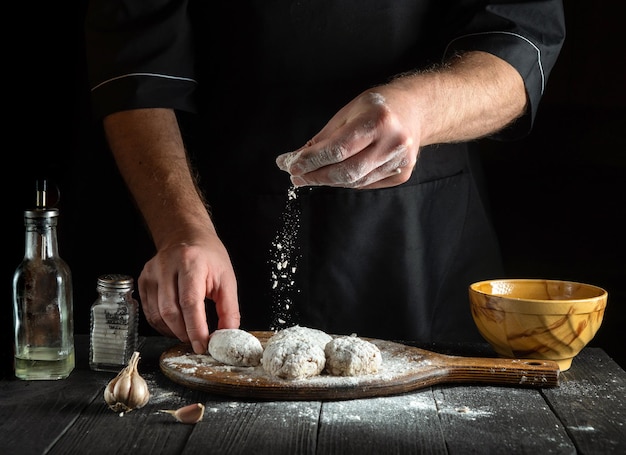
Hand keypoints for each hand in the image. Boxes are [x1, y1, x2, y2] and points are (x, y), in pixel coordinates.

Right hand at [137, 228, 240, 353]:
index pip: (190, 302)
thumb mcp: (226, 278)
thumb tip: (227, 334)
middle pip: (170, 311)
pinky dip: (162, 325)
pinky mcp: (143, 281)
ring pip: (157, 314)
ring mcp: (151, 273)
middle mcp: (166, 266)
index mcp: (191, 263)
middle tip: (197, 343)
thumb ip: (229, 308)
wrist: (185, 235)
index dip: (196, 328)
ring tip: (188, 334)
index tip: (203, 345)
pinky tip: (175, 326)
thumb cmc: (208, 255)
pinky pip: (149, 312)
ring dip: (173, 331)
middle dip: (185, 333)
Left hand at [276, 88, 420, 188]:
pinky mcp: (403, 174)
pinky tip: (334, 176)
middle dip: (316, 175)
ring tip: (309, 176)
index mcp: (378, 120)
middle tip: (295, 175)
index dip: (311, 160)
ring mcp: (400, 161)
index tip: (290, 164)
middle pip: (346, 170)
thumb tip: (295, 159)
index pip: (337, 149)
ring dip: (328, 180)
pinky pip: (366, 183)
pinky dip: (347, 181)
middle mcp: (393, 142)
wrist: (416, 109)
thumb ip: (324, 138)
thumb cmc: (377, 107)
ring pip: (355, 181)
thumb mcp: (348, 112)